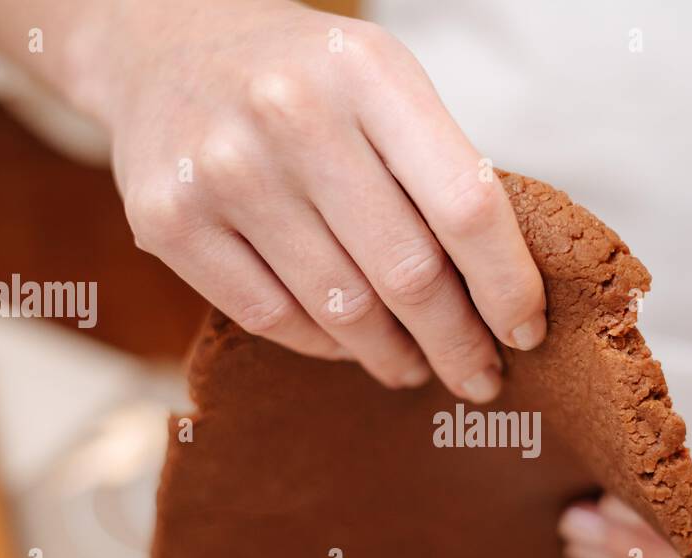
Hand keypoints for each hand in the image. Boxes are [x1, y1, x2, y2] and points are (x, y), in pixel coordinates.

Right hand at [83, 0, 545, 399]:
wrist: (165, 45)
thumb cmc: (302, 78)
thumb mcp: (381, 84)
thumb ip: (437, 167)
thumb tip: (500, 293)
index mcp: (367, 72)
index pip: (465, 205)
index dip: (507, 285)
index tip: (526, 332)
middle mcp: (290, 114)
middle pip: (407, 273)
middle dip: (458, 344)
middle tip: (480, 377)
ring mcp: (223, 170)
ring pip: (343, 311)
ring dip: (394, 356)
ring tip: (416, 366)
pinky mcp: (168, 220)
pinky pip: (273, 319)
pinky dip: (325, 346)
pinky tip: (348, 344)